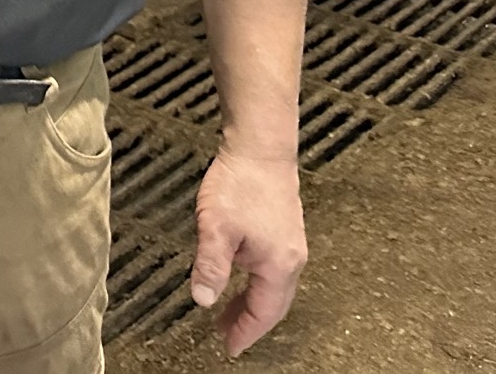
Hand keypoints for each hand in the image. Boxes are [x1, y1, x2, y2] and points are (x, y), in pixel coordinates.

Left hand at [190, 144, 306, 355]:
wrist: (261, 148)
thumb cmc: (242, 182)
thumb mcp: (216, 227)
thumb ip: (211, 266)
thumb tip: (204, 300)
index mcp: (278, 265)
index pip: (264, 313)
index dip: (245, 332)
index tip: (230, 347)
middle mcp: (291, 259)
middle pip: (273, 304)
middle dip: (249, 322)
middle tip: (226, 333)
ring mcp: (291, 244)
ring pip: (273, 287)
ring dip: (252, 302)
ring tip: (228, 309)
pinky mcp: (286, 231)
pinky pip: (273, 270)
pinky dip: (257, 283)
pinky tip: (240, 275)